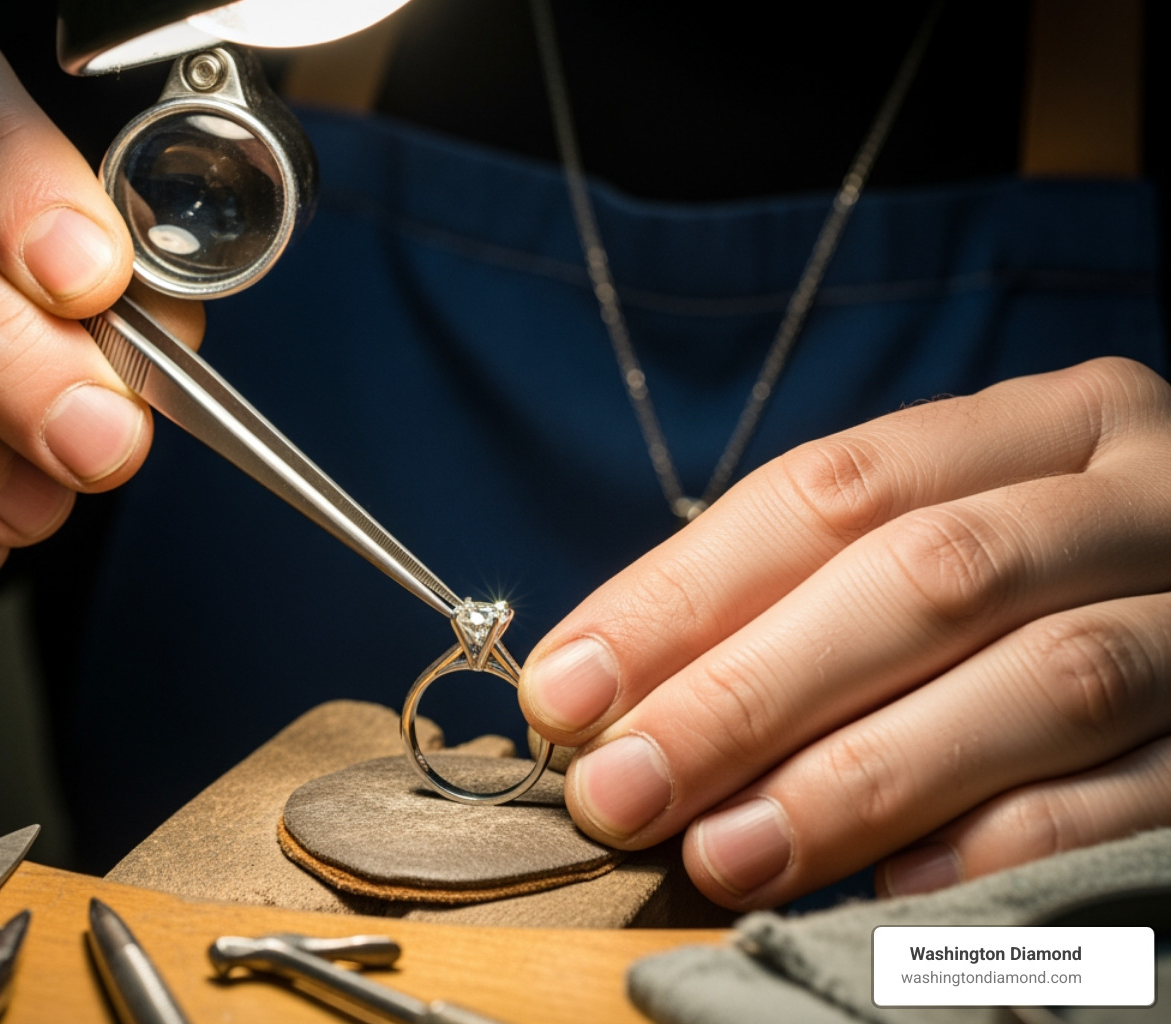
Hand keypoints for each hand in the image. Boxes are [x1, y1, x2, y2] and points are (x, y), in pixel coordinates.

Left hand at [519, 357, 1170, 908]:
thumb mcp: (944, 539)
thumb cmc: (1048, 584)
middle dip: (751, 692)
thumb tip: (609, 701)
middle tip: (621, 792)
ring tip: (726, 852)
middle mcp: (1138, 492)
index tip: (568, 691)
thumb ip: (803, 595)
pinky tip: (889, 888)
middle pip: (925, 577)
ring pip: (1040, 679)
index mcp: (1044, 423)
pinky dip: (1009, 840)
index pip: (832, 491)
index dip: (687, 594)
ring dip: (862, 776)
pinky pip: (1142, 791)